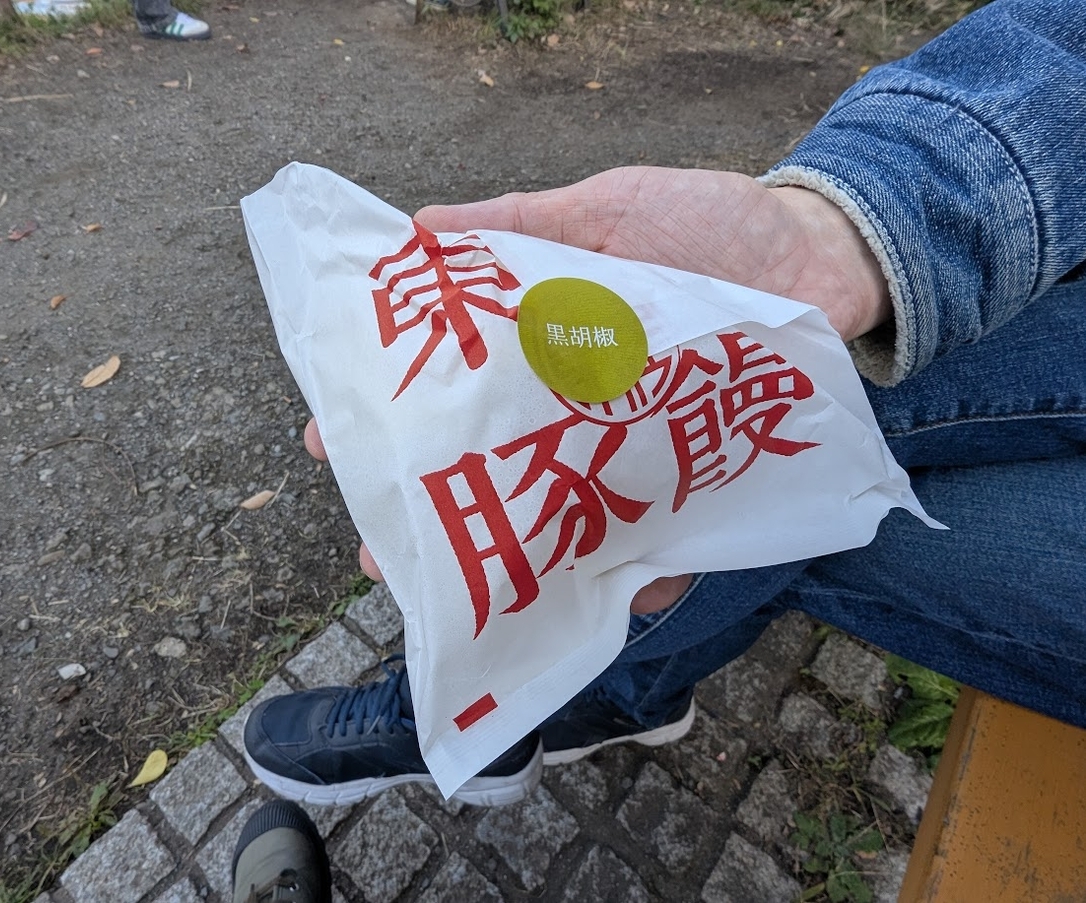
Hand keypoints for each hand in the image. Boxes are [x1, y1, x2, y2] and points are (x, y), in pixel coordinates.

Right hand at [310, 166, 889, 613]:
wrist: (820, 254)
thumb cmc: (709, 224)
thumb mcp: (603, 208)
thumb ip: (516, 223)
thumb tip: (411, 231)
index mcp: (543, 346)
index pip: (450, 389)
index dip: (389, 415)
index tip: (330, 439)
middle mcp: (579, 410)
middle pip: (493, 468)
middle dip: (431, 512)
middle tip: (380, 552)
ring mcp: (636, 450)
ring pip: (561, 519)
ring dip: (511, 565)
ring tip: (459, 600)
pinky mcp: (696, 478)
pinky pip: (661, 542)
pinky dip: (635, 580)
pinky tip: (598, 609)